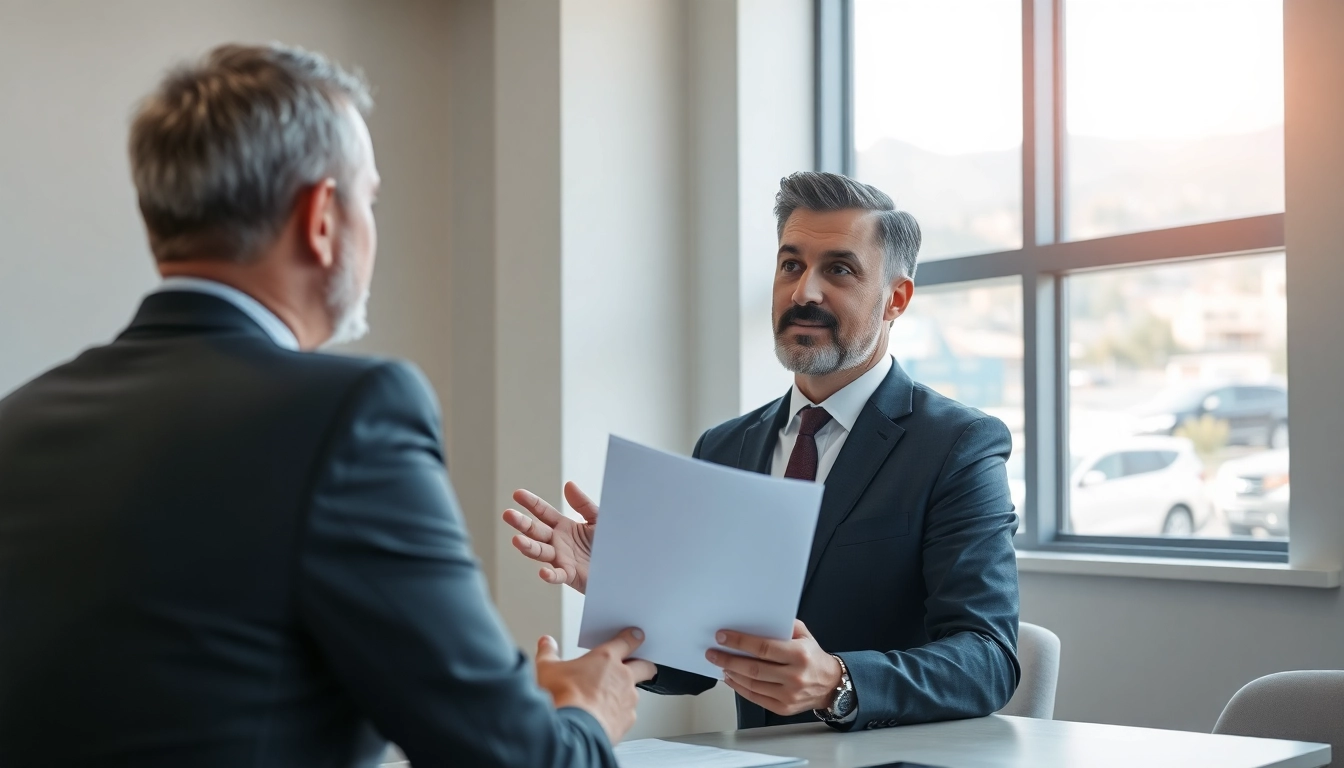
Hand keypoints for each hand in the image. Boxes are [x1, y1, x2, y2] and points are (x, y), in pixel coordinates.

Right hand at [502, 483, 598, 593]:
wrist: (622, 565)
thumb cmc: (609, 542)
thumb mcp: (598, 518)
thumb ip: (583, 504)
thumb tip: (568, 484)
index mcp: (563, 526)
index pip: (542, 512)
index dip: (531, 503)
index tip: (517, 494)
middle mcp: (558, 542)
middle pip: (535, 531)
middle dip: (521, 523)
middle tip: (508, 514)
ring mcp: (561, 558)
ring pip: (540, 552)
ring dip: (528, 547)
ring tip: (517, 540)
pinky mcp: (570, 575)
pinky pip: (558, 576)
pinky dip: (550, 575)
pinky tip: (543, 572)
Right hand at [535, 627, 655, 743]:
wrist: (571, 730)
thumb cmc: (562, 698)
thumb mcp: (547, 669)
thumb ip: (548, 653)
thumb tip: (546, 643)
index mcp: (606, 658)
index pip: (627, 641)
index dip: (633, 637)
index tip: (636, 635)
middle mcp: (622, 677)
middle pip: (645, 666)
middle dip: (644, 665)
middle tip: (638, 666)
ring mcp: (628, 700)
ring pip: (636, 692)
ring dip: (627, 693)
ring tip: (610, 699)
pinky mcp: (627, 720)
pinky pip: (628, 714)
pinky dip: (619, 714)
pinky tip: (605, 718)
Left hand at [705, 620, 842, 716]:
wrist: (830, 684)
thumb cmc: (813, 656)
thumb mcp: (804, 634)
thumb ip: (783, 625)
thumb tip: (756, 619)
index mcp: (799, 655)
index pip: (763, 648)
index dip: (740, 642)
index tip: (722, 637)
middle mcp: (794, 676)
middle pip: (753, 668)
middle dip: (729, 659)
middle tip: (713, 652)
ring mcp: (789, 695)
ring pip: (752, 684)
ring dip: (732, 673)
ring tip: (720, 664)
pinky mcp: (783, 708)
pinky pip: (756, 698)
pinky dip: (739, 688)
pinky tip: (731, 679)